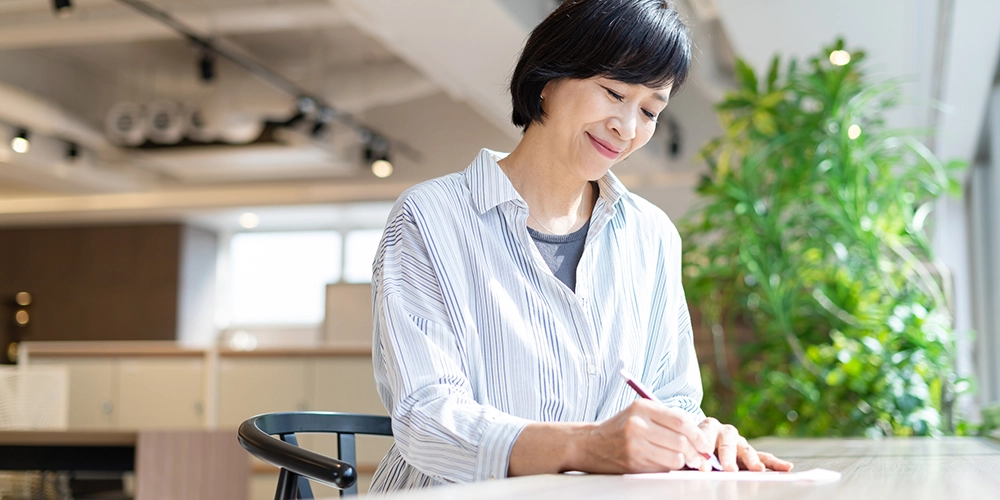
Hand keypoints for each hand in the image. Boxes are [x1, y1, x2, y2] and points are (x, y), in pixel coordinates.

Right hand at [575, 399, 715, 472]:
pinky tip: (666, 463)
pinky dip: (669, 468)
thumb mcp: (639, 413)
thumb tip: (698, 435)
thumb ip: (666, 419)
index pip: (679, 420)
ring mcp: (634, 444)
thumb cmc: (621, 428)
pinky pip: (662, 468)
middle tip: (701, 458)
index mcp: (642, 407)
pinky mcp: (632, 462)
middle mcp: (637, 424)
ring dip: (683, 462)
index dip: (697, 434)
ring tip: (685, 461)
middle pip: (680, 441)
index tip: (706, 444)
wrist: (590, 444)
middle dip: (696, 452)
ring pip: (674, 457)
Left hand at [694, 418, 793, 471]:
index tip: (703, 467)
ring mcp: (740, 441)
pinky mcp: (750, 452)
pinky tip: (785, 467)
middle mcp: (725, 431)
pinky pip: (764, 456)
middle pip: (727, 444)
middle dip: (728, 457)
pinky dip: (774, 462)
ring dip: (752, 460)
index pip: (705, 438)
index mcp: (707, 427)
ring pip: (747, 450)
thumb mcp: (687, 448)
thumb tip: (685, 464)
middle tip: (729, 469)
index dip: (703, 452)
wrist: (700, 438)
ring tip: (757, 469)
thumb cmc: (692, 445)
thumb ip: (687, 457)